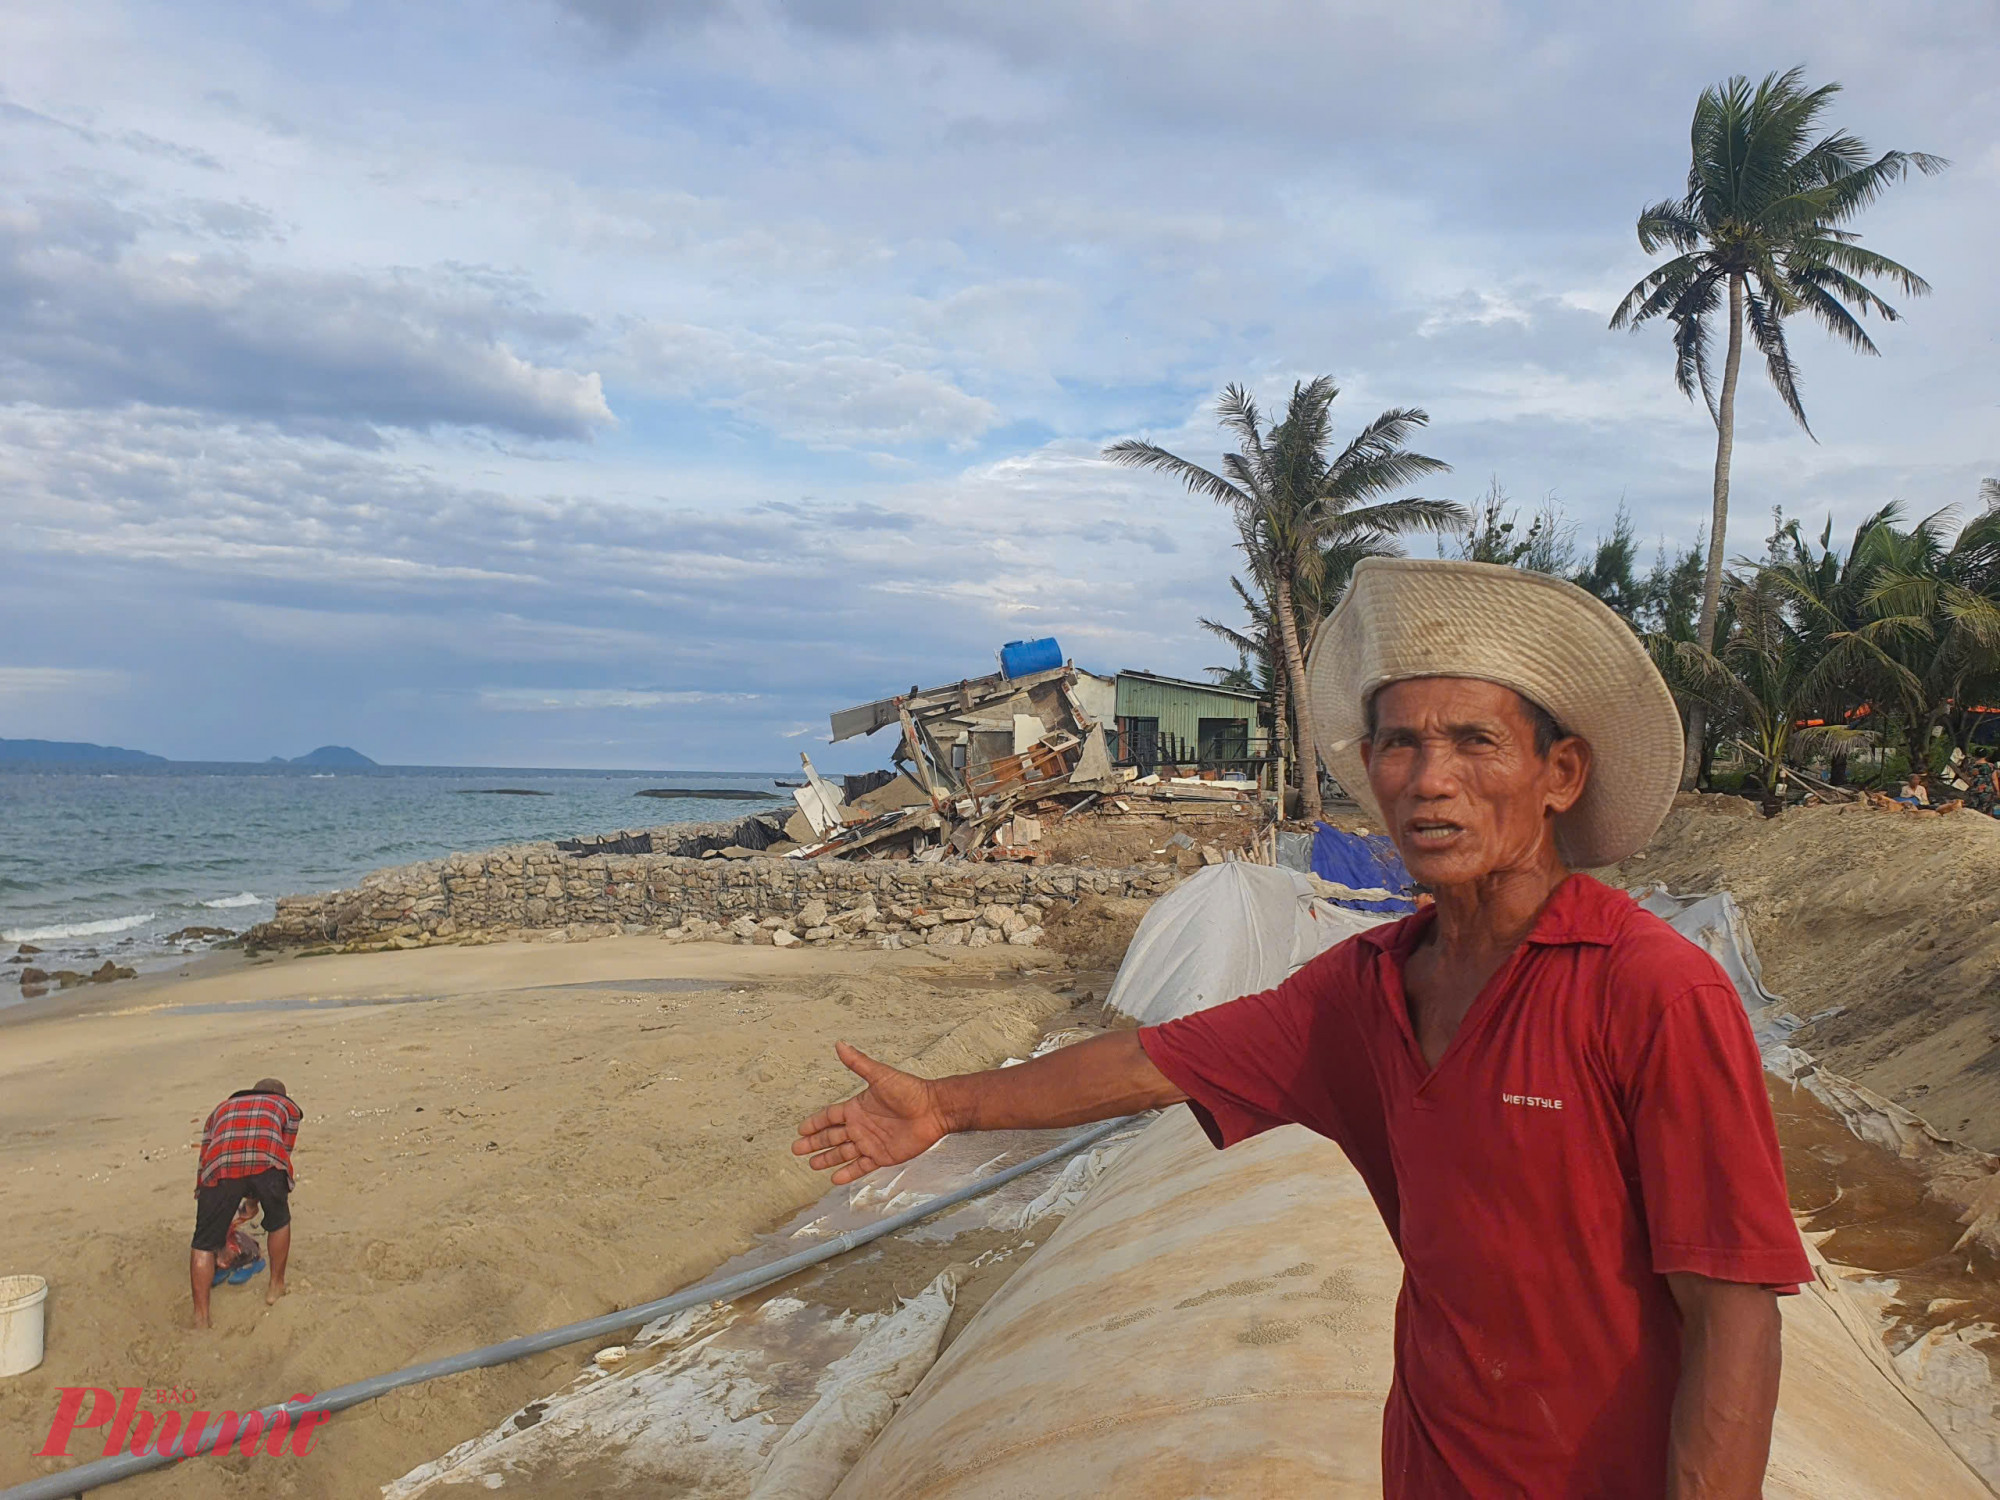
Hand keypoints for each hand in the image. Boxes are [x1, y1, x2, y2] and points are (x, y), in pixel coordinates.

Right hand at [792, 1041, 948, 1184]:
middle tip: (796, 1149)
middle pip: (831, 1136)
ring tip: (811, 1165)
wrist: (934, 1110)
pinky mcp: (882, 1156)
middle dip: (814, 1143)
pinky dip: (847, 1173)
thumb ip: (858, 1062)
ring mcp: (871, 1142)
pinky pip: (861, 1166)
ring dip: (827, 1159)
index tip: (800, 1129)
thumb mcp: (880, 1075)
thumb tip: (840, 1044)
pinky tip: (835, 1178)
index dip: (815, 1123)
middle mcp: (861, 1126)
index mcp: (857, 1107)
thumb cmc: (910, 1090)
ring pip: (843, 1153)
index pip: (829, 1116)